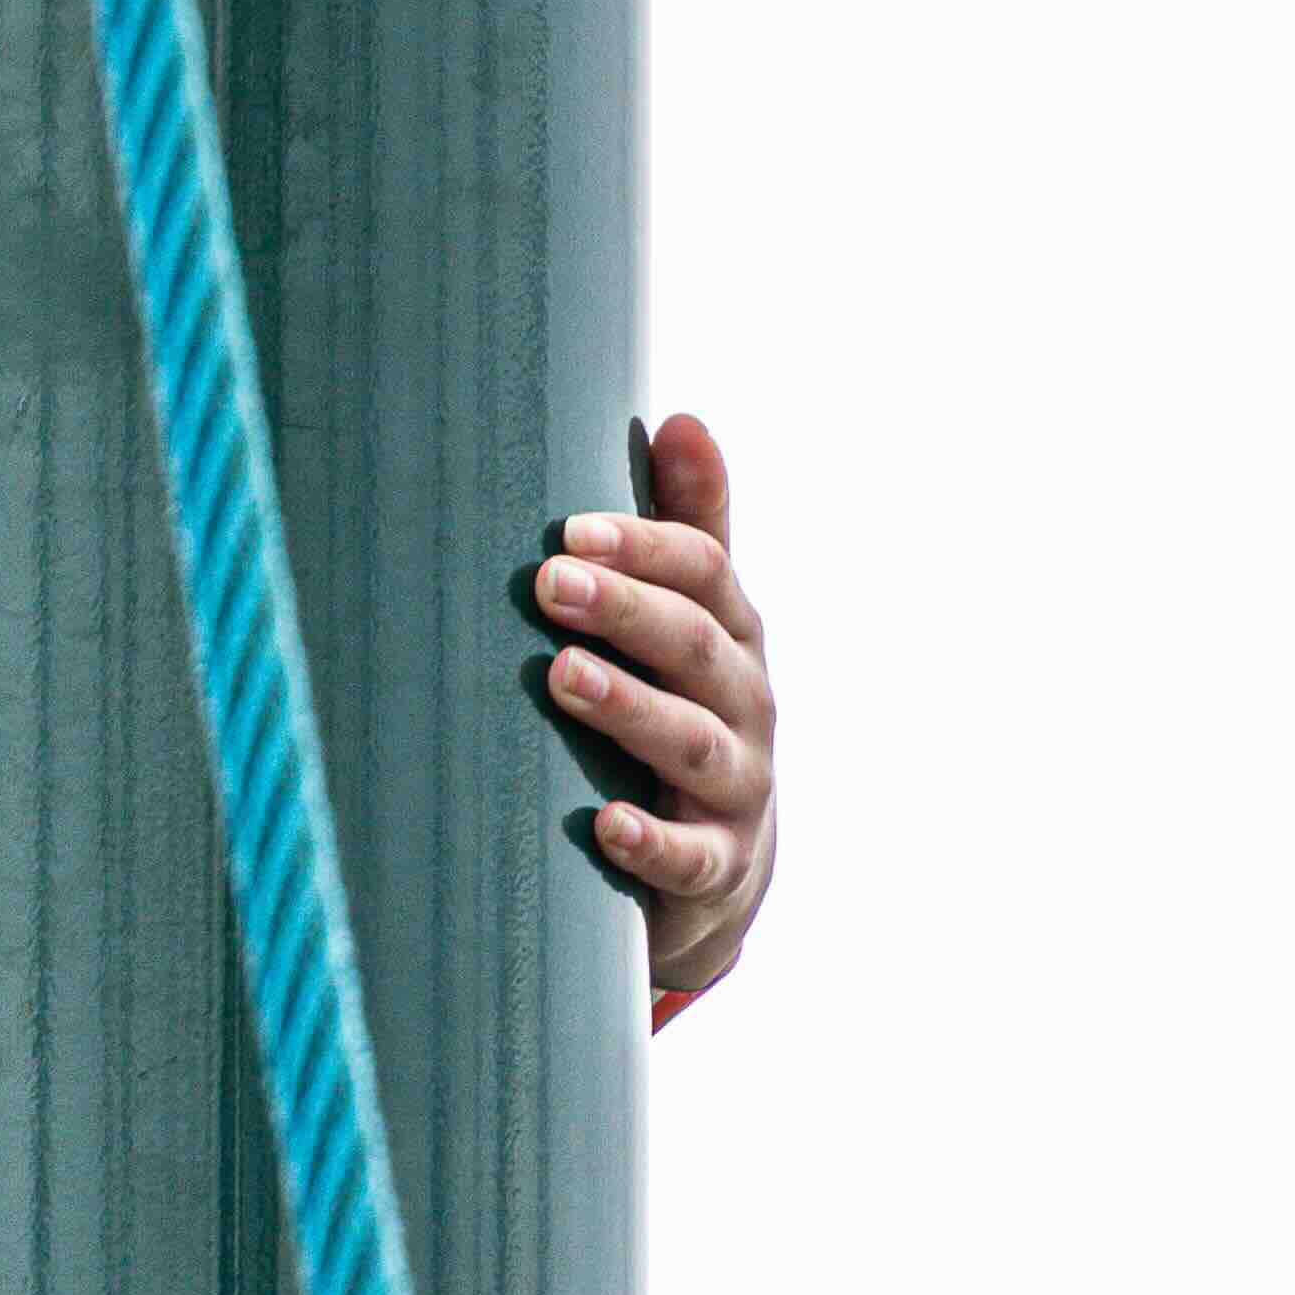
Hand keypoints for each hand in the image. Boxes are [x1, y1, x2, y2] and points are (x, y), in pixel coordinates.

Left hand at [532, 410, 775, 998]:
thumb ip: (687, 530)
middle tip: (551, 581)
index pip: (707, 575)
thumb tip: (683, 418)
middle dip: (628, 610)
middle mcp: (743, 705)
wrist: (717, 877)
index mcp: (730, 636)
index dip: (646, 546)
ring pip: (693, 743)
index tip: (570, 528)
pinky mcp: (715, 871)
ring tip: (562, 676)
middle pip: (697, 647)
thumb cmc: (684, 715)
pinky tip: (603, 823)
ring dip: (630, 707)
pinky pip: (689, 858)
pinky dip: (650, 841)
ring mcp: (734, 790)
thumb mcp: (693, 625)